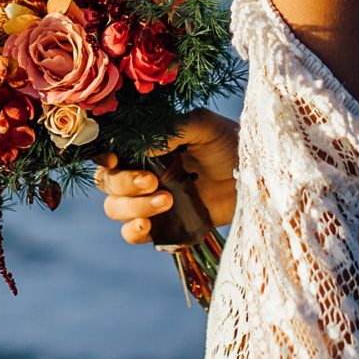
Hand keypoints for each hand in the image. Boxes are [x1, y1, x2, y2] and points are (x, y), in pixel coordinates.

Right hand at [94, 110, 239, 243]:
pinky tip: (147, 225)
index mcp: (145, 146)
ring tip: (167, 200)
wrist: (255, 177)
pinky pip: (133, 233)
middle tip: (153, 180)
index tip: (114, 159)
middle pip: (108, 182)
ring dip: (133, 206)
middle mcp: (141, 172)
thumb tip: (139, 145)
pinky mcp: (164, 226)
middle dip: (124, 182)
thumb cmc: (230, 144)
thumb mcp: (203, 125)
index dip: (103, 157)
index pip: (108, 152)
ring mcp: (149, 201)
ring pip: (115, 208)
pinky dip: (133, 231)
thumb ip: (170, 128)